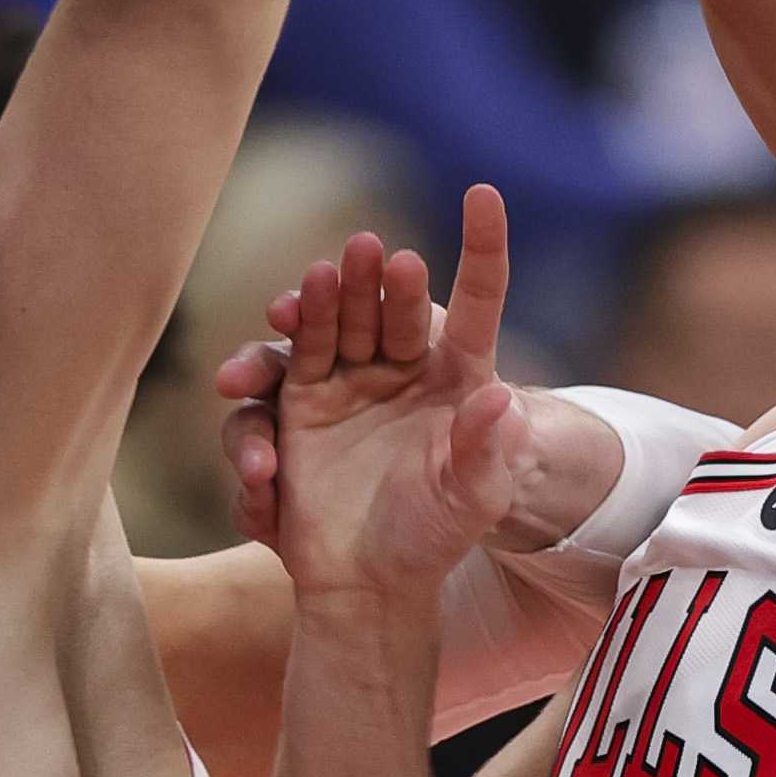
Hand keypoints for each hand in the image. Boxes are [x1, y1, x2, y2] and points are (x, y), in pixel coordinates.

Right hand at [222, 180, 532, 598]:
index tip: (483, 194)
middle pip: (391, 307)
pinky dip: (277, 374)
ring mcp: (347, 381)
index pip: (477, 301)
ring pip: (328, 328)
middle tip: (368, 252)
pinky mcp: (298, 407)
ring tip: (307, 293)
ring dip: (318, 306)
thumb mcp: (474, 500)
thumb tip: (500, 397)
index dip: (482, 248)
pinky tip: (275, 381)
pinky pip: (280, 378)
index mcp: (458, 375)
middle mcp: (402, 367)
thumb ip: (483, 452)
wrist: (370, 582)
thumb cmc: (436, 536)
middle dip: (377, 280)